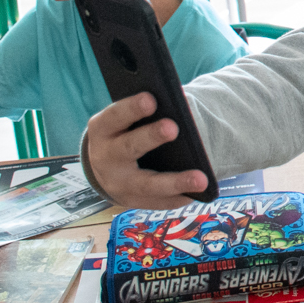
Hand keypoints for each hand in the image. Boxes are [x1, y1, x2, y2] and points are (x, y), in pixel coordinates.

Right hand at [83, 95, 208, 208]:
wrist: (106, 165)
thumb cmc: (125, 131)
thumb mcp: (125, 120)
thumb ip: (145, 111)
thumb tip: (179, 106)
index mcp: (102, 129)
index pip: (114, 116)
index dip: (131, 108)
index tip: (150, 99)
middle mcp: (105, 157)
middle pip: (128, 148)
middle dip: (150, 137)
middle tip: (173, 128)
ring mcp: (117, 184)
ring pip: (146, 184)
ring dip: (175, 182)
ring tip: (201, 179)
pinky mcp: (131, 201)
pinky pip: (157, 202)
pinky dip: (178, 198)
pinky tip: (198, 193)